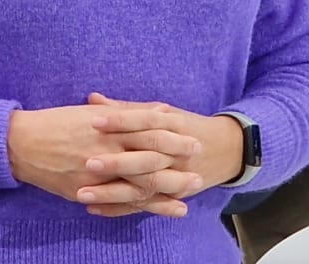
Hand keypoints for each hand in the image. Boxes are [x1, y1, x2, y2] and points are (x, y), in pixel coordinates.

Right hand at [7, 105, 202, 217]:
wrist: (22, 143)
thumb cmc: (57, 123)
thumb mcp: (90, 112)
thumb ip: (125, 112)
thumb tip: (158, 110)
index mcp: (106, 125)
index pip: (146, 129)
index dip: (171, 134)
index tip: (193, 137)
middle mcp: (104, 148)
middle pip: (148, 156)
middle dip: (176, 161)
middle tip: (200, 164)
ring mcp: (95, 173)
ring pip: (138, 182)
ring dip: (167, 187)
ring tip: (190, 191)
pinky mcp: (86, 192)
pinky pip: (119, 201)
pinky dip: (143, 206)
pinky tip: (163, 209)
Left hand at [79, 93, 245, 217]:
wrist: (226, 150)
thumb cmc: (185, 126)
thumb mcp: (163, 112)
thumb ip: (127, 109)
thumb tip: (93, 99)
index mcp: (173, 125)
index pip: (145, 121)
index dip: (121, 120)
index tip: (94, 120)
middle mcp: (175, 153)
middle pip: (146, 157)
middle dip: (117, 162)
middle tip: (88, 162)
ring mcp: (175, 177)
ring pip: (144, 186)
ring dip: (113, 193)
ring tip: (82, 194)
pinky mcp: (172, 196)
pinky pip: (144, 205)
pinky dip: (119, 209)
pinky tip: (94, 209)